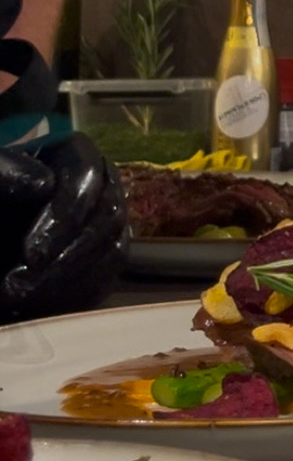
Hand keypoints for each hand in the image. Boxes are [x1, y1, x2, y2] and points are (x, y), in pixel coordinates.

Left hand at [0, 133, 127, 321]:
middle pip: (108, 218)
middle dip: (66, 259)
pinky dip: (75, 297)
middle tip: (20, 285)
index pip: (87, 177)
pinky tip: (39, 306)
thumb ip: (7, 172)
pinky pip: (108, 279)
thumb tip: (44, 183)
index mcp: (75, 155)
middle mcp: (103, 185)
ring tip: (21, 298)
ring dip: (68, 282)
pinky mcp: (105, 257)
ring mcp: (109, 223)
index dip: (64, 216)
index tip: (31, 254)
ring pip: (114, 252)